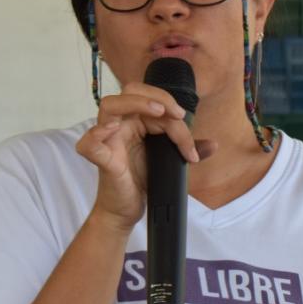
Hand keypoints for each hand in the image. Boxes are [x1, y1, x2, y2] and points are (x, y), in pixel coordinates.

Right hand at [74, 82, 214, 229]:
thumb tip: (213, 145)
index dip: (172, 109)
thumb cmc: (142, 182)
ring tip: (158, 112)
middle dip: (158, 97)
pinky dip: (97, 134)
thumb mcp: (170, 163)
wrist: (126, 210)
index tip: (188, 132)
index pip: (152, 100)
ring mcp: (108, 141)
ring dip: (134, 103)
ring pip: (109, 106)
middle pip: (130, 92)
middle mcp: (120, 126)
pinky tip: (111, 129)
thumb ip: (188, 150)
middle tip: (176, 114)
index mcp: (134, 121)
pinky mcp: (102, 160)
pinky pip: (89, 143)